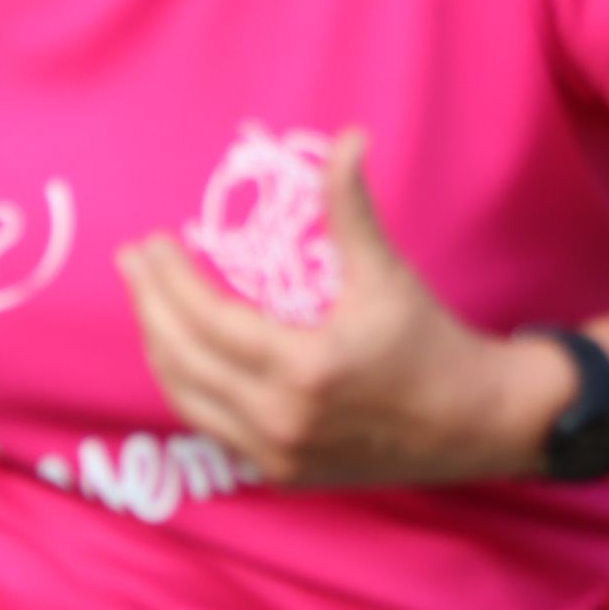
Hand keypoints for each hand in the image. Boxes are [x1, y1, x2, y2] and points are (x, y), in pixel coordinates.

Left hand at [117, 132, 567, 487]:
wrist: (477, 421)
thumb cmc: (431, 342)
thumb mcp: (387, 273)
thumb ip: (352, 206)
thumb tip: (348, 137)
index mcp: (304, 368)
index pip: (206, 320)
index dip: (169, 280)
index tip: (150, 242)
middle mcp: (280, 420)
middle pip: (182, 360)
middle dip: (147, 307)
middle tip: (130, 262)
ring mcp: (277, 454)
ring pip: (187, 400)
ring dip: (158, 348)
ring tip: (145, 303)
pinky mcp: (282, 472)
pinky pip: (211, 428)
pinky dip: (187, 388)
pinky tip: (179, 354)